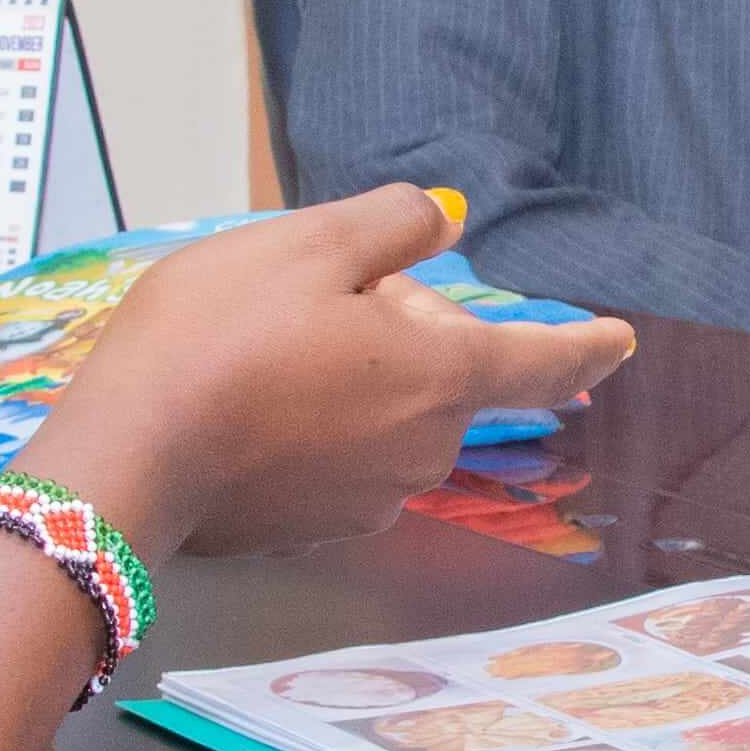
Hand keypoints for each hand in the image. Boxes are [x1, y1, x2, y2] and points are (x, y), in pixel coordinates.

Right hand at [26, 186, 634, 555]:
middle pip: (441, 373)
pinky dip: (316, 425)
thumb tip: (445, 221)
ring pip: (389, 414)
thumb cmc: (216, 337)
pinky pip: (342, 457)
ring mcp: (372, 500)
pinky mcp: (318, 529)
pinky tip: (249, 404)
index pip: (540, 360)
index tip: (621, 342)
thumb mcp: (304, 245)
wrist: (128, 457)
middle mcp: (425, 451)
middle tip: (306, 297)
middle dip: (396, 327)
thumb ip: (391, 225)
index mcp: (440, 378)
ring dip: (354, 377)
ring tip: (263, 350)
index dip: (584, 345)